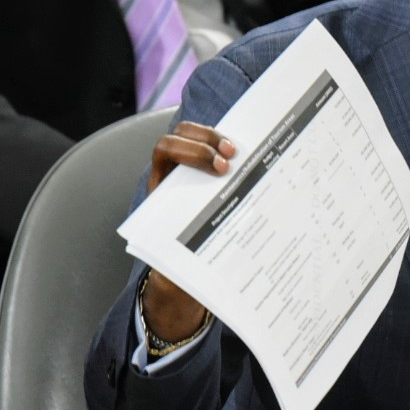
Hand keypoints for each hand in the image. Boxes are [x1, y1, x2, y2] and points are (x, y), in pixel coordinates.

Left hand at [140, 124, 234, 338]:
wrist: (179, 264)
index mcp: (160, 187)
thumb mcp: (173, 264)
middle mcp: (172, 171)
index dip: (191, 152)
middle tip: (231, 156)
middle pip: (181, 132)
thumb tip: (183, 277)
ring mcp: (189, 167)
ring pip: (198, 134)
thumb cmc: (176, 262)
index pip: (166, 149)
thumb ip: (175, 269)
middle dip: (207, 139)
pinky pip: (215, 147)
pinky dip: (230, 146)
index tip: (218, 168)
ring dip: (219, 137)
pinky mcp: (206, 171)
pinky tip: (249, 157)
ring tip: (241, 153)